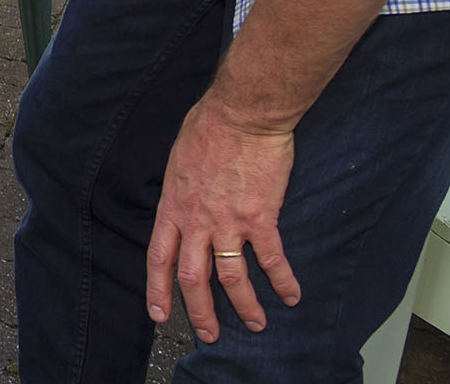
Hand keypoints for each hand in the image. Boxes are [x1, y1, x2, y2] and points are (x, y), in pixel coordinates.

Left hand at [145, 95, 301, 343]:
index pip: (159, 256)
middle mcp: (197, 219)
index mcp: (173, 205)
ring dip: (244, 307)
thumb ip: (181, 190)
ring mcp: (229, 221)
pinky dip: (282, 282)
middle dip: (200, 312)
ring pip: (232, 278)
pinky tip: (292, 296)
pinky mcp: (261, 217)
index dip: (157, 289)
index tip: (159, 314)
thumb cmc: (209, 126)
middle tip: (208, 335)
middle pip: (193, 278)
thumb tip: (184, 203)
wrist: (242, 113)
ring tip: (255, 325)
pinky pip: (271, 259)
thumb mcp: (178, 160)